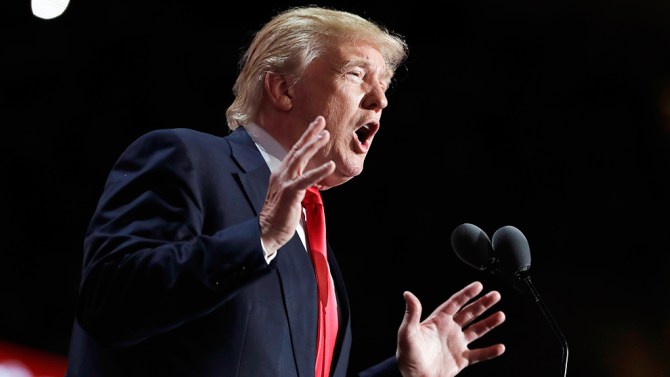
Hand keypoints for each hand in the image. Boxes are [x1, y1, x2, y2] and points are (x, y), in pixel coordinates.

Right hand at [259, 116, 335, 253]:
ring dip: (313, 145)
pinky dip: (319, 171)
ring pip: (300, 159)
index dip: (305, 138)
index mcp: (281, 174)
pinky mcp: (290, 193)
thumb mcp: (287, 194)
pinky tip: (330, 165)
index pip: (294, 152)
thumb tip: (307, 179)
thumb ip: (296, 183)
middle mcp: (281, 174)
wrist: (267, 230)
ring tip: (325, 135)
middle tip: (321, 121)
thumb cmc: (278, 216)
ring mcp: (284, 182)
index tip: (316, 126)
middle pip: (297, 149)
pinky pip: (306, 179)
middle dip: (309, 134)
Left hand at [396, 281, 505, 376]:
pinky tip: (500, 347)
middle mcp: (449, 330)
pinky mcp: (461, 359)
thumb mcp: (407, 332)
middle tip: (496, 295)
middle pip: (469, 313)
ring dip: (489, 323)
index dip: (466, 294)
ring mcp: (456, 344)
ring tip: (501, 315)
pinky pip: (479, 354)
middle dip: (483, 304)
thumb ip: (411, 313)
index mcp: (437, 321)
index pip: (455, 303)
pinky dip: (490, 352)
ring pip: (477, 330)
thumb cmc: (407, 356)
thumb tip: (408, 295)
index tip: (478, 285)